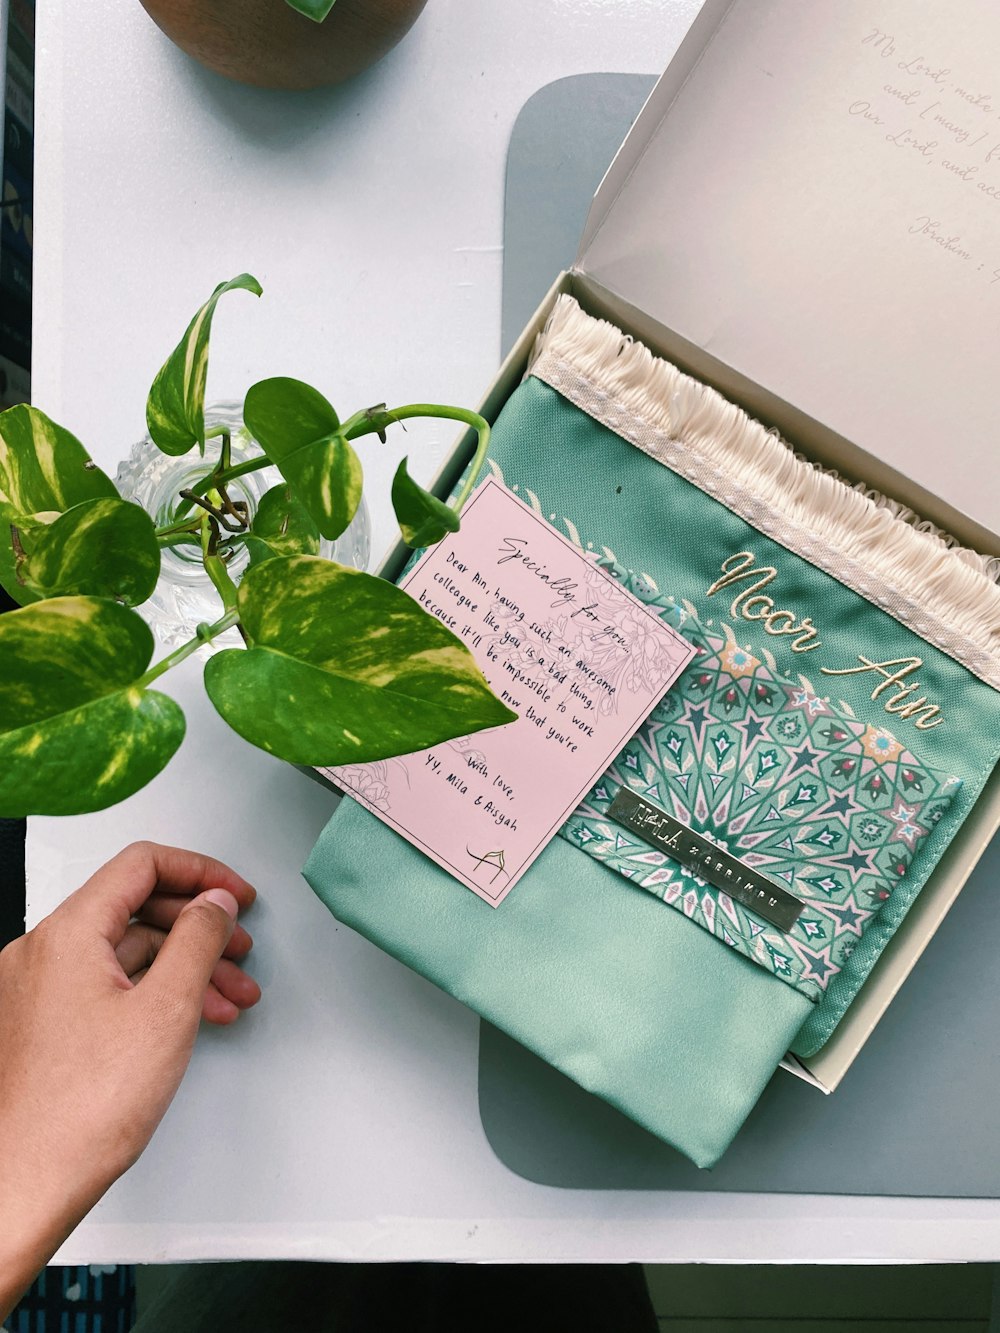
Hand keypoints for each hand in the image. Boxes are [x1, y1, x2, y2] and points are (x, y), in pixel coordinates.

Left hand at [0, 841, 259, 1316]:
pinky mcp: (43, 1023)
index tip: (235, 894)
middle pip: (136, 905)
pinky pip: (108, 983)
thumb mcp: (167, 1009)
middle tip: (238, 945)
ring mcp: (38, 988)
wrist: (27, 1182)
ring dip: (184, 965)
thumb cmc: (79, 1112)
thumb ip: (198, 940)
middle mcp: (43, 952)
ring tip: (229, 994)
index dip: (201, 873)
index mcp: (67, 934)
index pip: (142, 865)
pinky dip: (153, 991)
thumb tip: (215, 903)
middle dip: (199, 926)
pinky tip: (188, 1017)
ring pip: (126, 950)